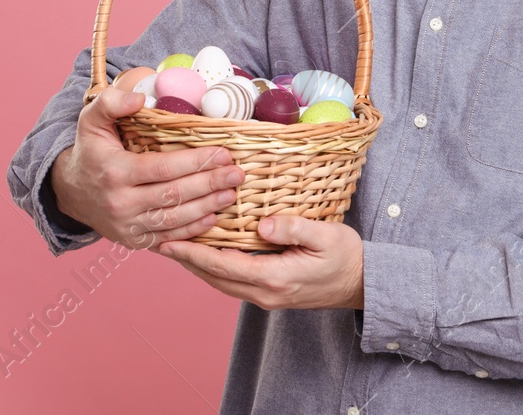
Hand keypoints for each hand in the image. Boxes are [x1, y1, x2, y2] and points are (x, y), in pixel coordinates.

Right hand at [50, 84, 245, 250]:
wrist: (70, 191)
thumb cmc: (90, 150)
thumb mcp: (91, 120)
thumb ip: (111, 103)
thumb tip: (139, 98)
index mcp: (114, 172)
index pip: (163, 168)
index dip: (196, 162)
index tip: (224, 153)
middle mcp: (120, 203)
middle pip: (173, 195)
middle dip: (209, 184)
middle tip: (237, 174)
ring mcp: (126, 226)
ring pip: (173, 220)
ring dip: (206, 207)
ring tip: (231, 194)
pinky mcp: (132, 241)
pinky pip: (166, 238)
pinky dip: (191, 231)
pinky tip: (213, 217)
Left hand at [154, 215, 364, 309]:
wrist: (363, 284)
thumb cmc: (347, 256)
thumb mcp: (326, 235)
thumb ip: (293, 228)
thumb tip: (262, 224)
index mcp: (276, 277)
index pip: (224, 265)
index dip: (194, 253)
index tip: (169, 241)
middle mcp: (265, 292)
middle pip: (214, 277)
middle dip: (185, 259)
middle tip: (159, 240)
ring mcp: (266, 296)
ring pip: (220, 282)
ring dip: (196, 265)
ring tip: (175, 246)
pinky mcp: (269, 294)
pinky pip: (232, 282)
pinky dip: (213, 268)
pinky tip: (205, 254)